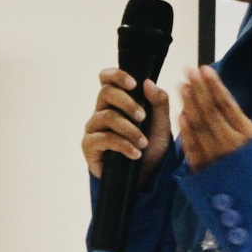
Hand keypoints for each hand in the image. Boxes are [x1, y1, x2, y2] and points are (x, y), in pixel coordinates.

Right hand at [84, 68, 172, 183]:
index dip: (116, 75)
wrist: (145, 176)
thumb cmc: (151, 146)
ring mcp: (94, 128)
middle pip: (106, 92)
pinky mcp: (89, 146)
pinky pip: (104, 138)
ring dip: (129, 129)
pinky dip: (123, 145)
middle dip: (127, 102)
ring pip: (107, 116)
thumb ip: (159, 102)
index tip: (134, 84)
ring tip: (143, 142)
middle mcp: (101, 110)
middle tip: (143, 116)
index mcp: (117, 100)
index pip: (106, 78)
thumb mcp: (162, 124)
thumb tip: (148, 82)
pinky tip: (136, 153)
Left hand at [177, 66, 251, 172]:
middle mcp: (228, 145)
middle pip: (208, 112)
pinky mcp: (204, 172)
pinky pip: (191, 148)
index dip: (214, 86)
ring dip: (188, 105)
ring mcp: (213, 159)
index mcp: (247, 135)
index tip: (204, 69)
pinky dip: (185, 131)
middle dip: (197, 90)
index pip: (226, 105)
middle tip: (188, 70)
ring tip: (182, 86)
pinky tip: (181, 116)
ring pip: (197, 127)